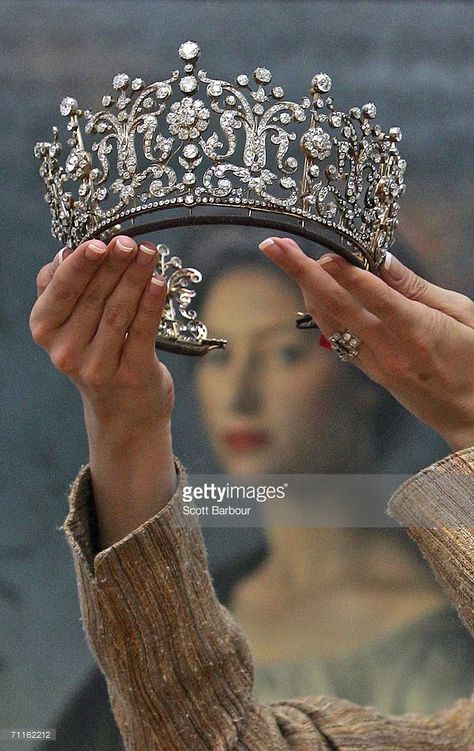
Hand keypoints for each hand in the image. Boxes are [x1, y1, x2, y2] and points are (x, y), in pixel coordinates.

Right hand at [30, 235, 173, 428]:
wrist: (123, 413)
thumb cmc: (97, 355)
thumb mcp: (69, 326)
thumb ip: (63, 289)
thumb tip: (69, 251)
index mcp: (45, 330)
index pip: (61, 289)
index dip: (81, 263)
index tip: (100, 241)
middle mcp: (66, 351)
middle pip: (93, 297)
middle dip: (114, 264)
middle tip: (130, 241)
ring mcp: (97, 366)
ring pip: (118, 311)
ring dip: (136, 278)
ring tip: (149, 253)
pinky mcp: (130, 374)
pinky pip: (142, 331)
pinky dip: (151, 304)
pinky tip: (159, 283)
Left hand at [259, 238, 473, 451]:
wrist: (472, 415)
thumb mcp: (463, 315)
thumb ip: (419, 289)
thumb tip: (384, 261)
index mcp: (418, 331)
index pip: (373, 296)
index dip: (344, 273)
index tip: (321, 250)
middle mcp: (389, 349)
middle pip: (337, 306)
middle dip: (302, 273)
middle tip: (276, 247)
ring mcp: (376, 364)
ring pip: (330, 321)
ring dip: (304, 288)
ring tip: (285, 258)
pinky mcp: (371, 372)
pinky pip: (338, 336)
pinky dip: (321, 309)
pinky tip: (310, 289)